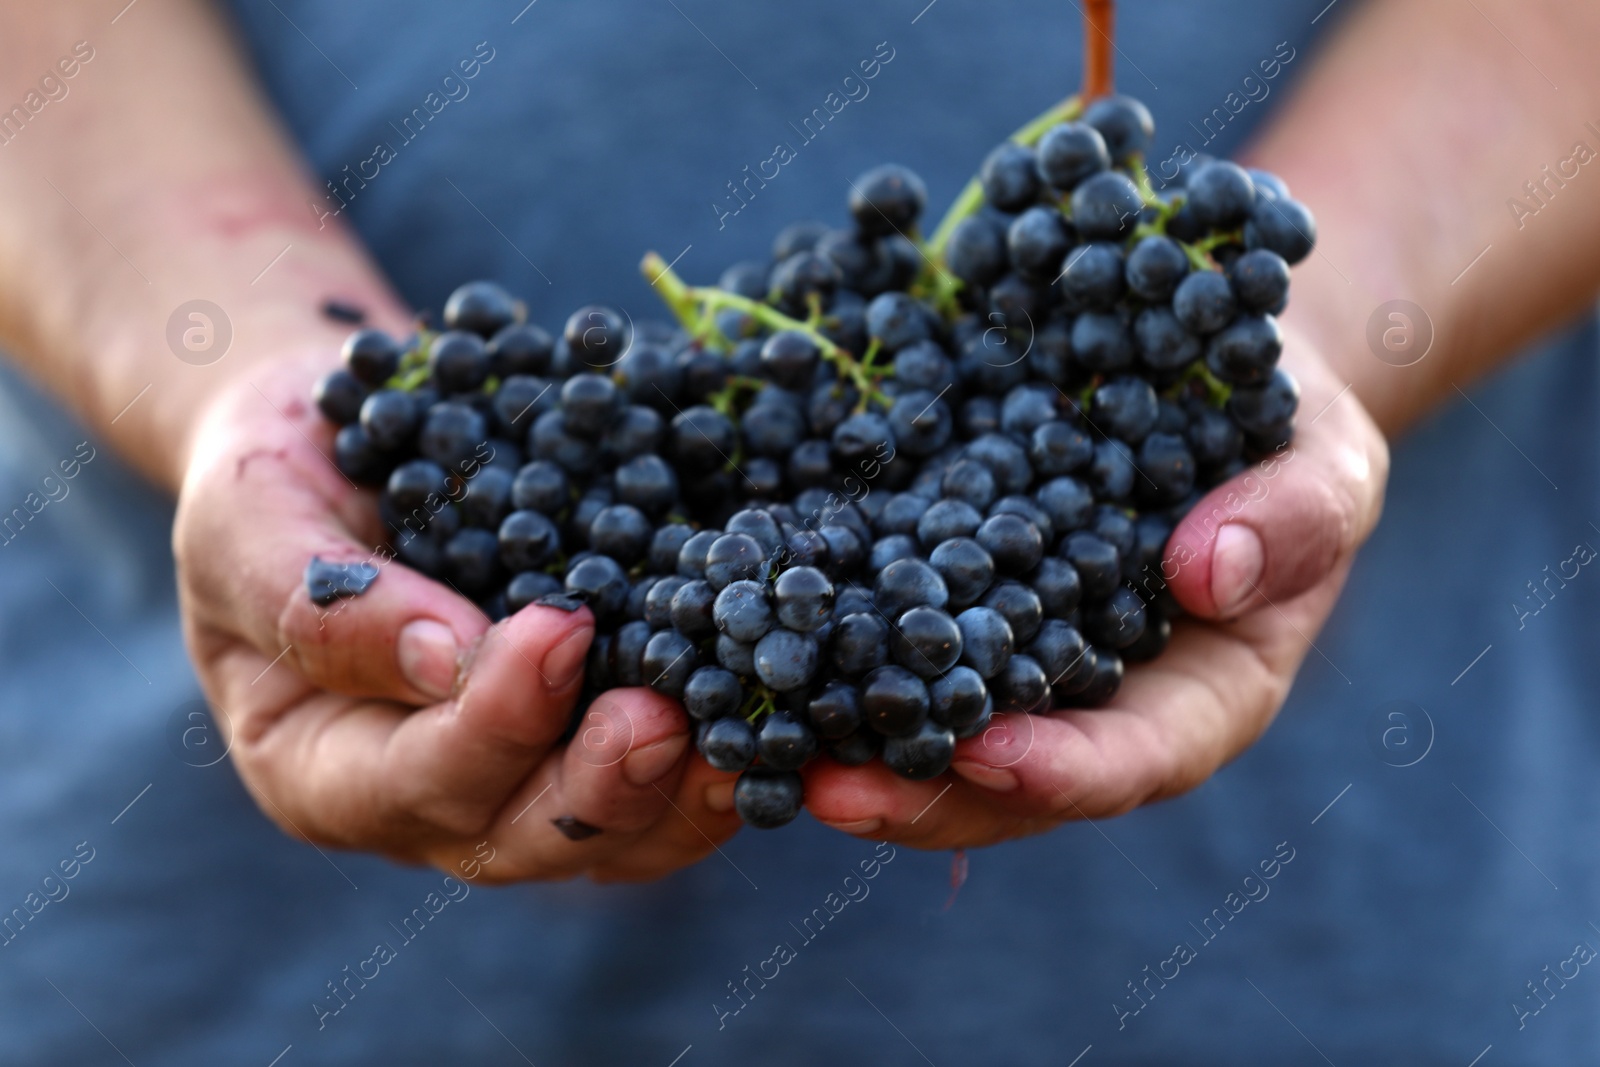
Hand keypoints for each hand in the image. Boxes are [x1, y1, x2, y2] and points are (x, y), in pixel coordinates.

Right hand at [173, 357, 739, 882]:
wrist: (348, 440)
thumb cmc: (275, 474)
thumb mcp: (252, 516)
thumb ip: (321, 601)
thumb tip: (447, 656)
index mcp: (322, 769)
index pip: (412, 783)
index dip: (490, 724)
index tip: (556, 631)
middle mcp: (427, 804)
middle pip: (524, 839)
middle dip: (602, 788)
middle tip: (664, 717)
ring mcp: (521, 783)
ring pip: (618, 836)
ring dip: (691, 793)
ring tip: (755, 732)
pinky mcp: (596, 741)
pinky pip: (672, 782)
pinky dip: (737, 757)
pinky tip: (790, 716)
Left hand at [802, 331, 1388, 845]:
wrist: (1201, 365)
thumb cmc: (1287, 424)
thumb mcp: (1325, 458)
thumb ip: (1295, 517)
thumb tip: (1209, 571)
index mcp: (1199, 697)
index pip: (1133, 760)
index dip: (1060, 773)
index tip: (985, 756)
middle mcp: (1092, 700)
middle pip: (1004, 780)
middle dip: (919, 794)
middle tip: (825, 793)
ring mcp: (1013, 657)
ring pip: (925, 725)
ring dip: (842, 740)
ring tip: (756, 736)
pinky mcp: (948, 595)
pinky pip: (884, 636)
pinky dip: (820, 645)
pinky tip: (748, 638)